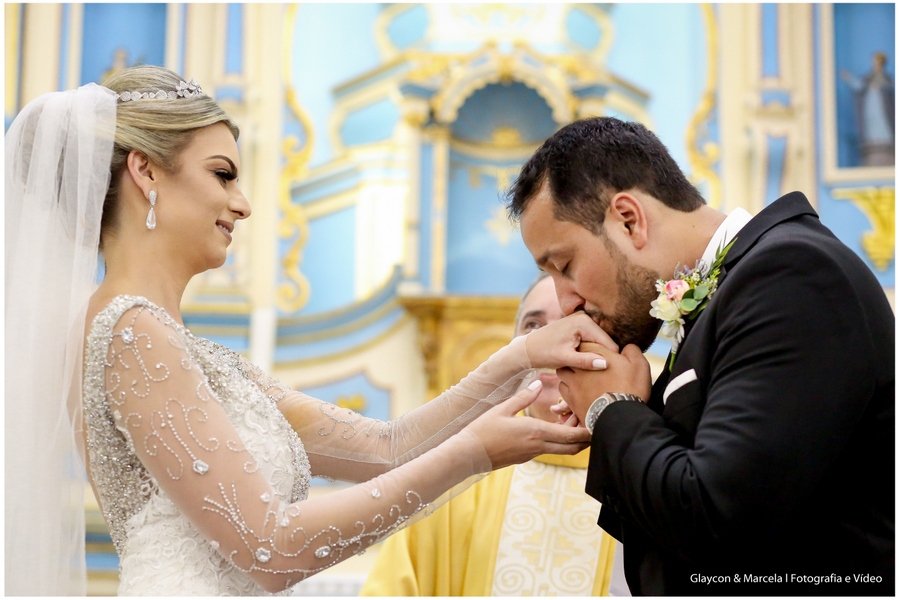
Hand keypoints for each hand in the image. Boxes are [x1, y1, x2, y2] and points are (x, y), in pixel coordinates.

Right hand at [465, 380, 590, 469]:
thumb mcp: (503, 408)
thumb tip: (539, 384)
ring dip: (571, 438)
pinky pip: (549, 449)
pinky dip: (557, 440)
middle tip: (592, 422)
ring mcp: (532, 454)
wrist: (469, 454)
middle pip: (573, 447)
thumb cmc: (483, 429)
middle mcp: (538, 446)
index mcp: (535, 432)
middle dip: (586, 438)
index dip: (588, 431)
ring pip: (562, 449)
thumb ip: (524, 396)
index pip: (571, 435)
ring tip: (572, 420)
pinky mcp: (526, 457)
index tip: (600, 423)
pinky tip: (554, 427)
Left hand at [525, 312, 617, 371]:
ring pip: (599, 342)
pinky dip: (591, 351)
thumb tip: (605, 363)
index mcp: (584, 322)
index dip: (609, 359)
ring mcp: (582, 319)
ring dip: (597, 354)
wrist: (528, 348)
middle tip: (596, 372)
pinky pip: (592, 340)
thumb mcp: (565, 359)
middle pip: (605, 342)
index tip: (605, 373)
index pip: (608, 343)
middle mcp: (585, 316)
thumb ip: (585, 361)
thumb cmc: (544, 353)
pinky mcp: (579, 325)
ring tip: (590, 367)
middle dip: (603, 356)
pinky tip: (584, 361)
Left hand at [556, 342, 651, 422]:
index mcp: (595, 355)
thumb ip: (631, 350)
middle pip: (572, 356)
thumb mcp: (638, 364)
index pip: (584, 343)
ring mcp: (573, 383)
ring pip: (563, 372)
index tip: (597, 354)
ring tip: (580, 377)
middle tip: (587, 364)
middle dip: (577, 358)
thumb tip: (626, 348)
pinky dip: (568, 387)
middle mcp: (580, 367)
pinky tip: (577, 390)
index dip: (590, 347)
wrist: (621, 417)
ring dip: (570, 372)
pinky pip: (562, 388)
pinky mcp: (571, 399)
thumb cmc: (631, 388)